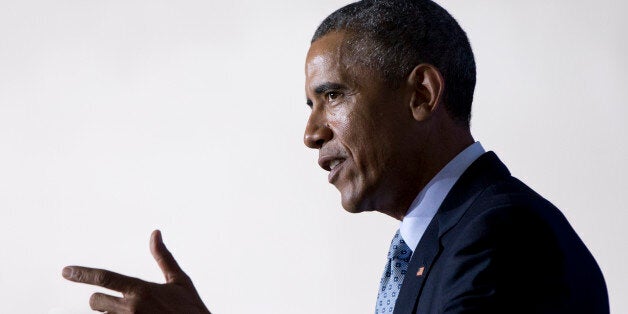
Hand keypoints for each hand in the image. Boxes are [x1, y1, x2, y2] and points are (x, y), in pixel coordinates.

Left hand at [62, 230, 210, 313]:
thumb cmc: (191, 309)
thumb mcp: (179, 281)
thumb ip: (163, 257)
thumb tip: (155, 233)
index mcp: (141, 290)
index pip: (104, 278)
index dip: (82, 273)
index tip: (66, 271)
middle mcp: (131, 308)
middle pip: (96, 301)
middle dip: (102, 300)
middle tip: (119, 302)